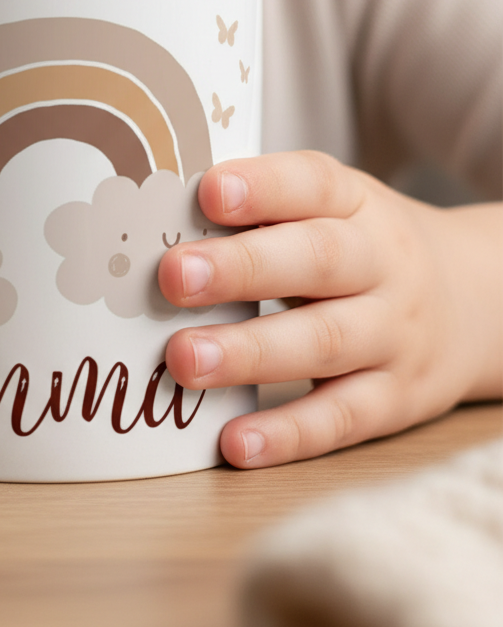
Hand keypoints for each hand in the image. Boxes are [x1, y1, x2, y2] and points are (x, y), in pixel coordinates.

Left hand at [160, 151, 501, 467]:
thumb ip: (261, 213)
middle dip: (242, 269)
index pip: (312, 185)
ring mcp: (394, 335)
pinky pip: (342, 419)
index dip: (262, 187)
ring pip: (324, 342)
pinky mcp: (396, 400)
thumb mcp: (330, 210)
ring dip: (249, 353)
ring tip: (184, 359)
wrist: (478, 301)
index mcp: (356, 205)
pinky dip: (288, 435)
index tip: (209, 192)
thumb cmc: (362, 249)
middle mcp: (382, 264)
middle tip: (174, 277)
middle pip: (317, 261)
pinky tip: (235, 442)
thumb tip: (156, 222)